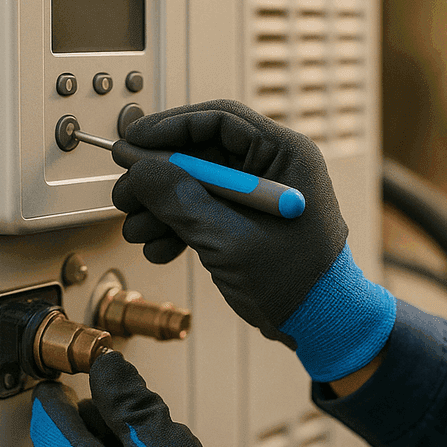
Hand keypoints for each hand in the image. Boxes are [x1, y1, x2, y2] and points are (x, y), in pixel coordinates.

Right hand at [111, 100, 393, 381]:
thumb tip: (139, 170)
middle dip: (159, 177)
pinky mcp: (246, 220)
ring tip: (137, 230)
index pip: (219, 121)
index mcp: (285, 154)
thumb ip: (182, 201)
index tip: (131, 143)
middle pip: (201, 153)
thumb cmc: (296, 283)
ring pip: (196, 184)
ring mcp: (257, 195)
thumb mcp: (229, 240)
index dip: (169, 128)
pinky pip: (204, 209)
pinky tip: (159, 248)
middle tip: (124, 195)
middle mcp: (272, 167)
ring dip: (162, 207)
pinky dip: (178, 226)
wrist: (322, 325)